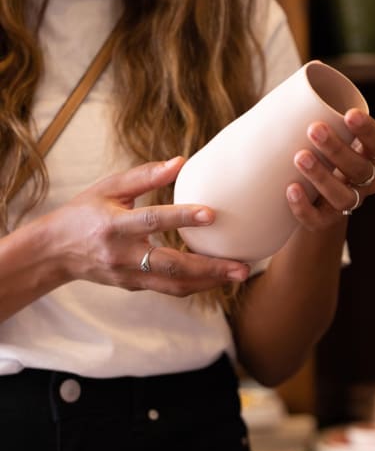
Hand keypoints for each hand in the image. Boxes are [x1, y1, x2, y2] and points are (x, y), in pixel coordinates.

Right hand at [44, 157, 249, 295]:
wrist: (56, 252)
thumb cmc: (84, 213)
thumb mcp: (108, 188)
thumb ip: (145, 176)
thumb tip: (181, 161)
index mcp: (114, 225)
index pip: (151, 220)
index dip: (181, 217)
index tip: (212, 214)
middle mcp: (123, 255)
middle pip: (171, 265)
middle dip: (210, 268)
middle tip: (242, 267)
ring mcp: (129, 275)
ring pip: (174, 285)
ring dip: (210, 282)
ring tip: (239, 274)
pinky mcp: (134, 287)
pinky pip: (170, 288)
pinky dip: (195, 284)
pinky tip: (218, 277)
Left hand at [286, 108, 374, 228]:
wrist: (315, 194)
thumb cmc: (322, 150)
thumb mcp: (330, 130)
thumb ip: (321, 110)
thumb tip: (305, 72)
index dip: (368, 131)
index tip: (350, 114)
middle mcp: (369, 181)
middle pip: (359, 169)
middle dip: (337, 150)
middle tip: (314, 130)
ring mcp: (350, 203)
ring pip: (343, 197)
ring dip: (322, 177)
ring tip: (299, 157)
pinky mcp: (327, 221)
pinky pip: (319, 219)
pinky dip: (304, 207)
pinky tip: (291, 189)